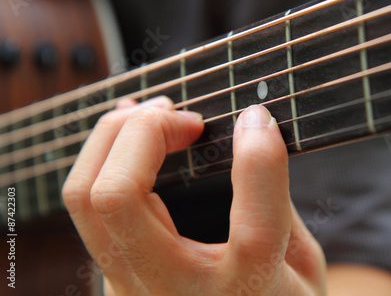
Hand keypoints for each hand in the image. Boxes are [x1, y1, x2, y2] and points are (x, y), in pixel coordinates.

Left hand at [62, 97, 326, 294]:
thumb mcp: (303, 265)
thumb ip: (275, 203)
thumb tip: (250, 135)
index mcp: (247, 295)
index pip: (255, 231)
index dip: (260, 161)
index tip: (259, 121)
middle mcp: (172, 294)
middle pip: (117, 196)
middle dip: (145, 131)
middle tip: (187, 117)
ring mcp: (128, 288)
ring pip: (84, 196)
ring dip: (114, 138)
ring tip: (154, 114)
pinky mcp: (112, 276)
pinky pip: (88, 206)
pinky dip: (103, 159)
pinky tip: (132, 140)